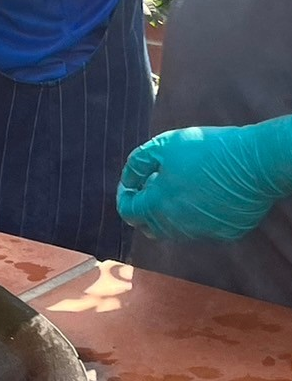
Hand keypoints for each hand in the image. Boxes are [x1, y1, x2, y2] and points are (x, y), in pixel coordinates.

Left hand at [118, 115, 291, 240]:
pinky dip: (196, 215)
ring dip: (169, 213)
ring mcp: (202, 233)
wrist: (255, 162)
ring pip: (175, 230)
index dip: (125, 196)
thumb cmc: (206, 151)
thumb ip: (137, 164)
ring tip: (180, 187)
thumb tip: (129, 180)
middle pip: (149, 225)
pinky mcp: (225, 233)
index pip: (128, 212)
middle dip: (145, 207)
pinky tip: (205, 194)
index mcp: (157, 206)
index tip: (131, 183)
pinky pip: (202, 228)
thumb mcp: (162, 146)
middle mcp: (176, 226)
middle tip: (154, 184)